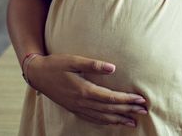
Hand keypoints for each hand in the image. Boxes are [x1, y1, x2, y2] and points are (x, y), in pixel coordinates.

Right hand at [27, 53, 147, 126]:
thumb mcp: (74, 60)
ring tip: (133, 122)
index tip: (141, 100)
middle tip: (144, 111)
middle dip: (128, 111)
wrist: (37, 75)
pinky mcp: (74, 109)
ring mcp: (77, 107)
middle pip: (110, 110)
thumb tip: (113, 68)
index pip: (111, 98)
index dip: (127, 100)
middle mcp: (82, 102)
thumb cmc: (56, 64)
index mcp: (84, 90)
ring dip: (119, 120)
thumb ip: (94, 65)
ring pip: (102, 117)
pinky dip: (105, 122)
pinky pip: (92, 119)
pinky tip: (112, 122)